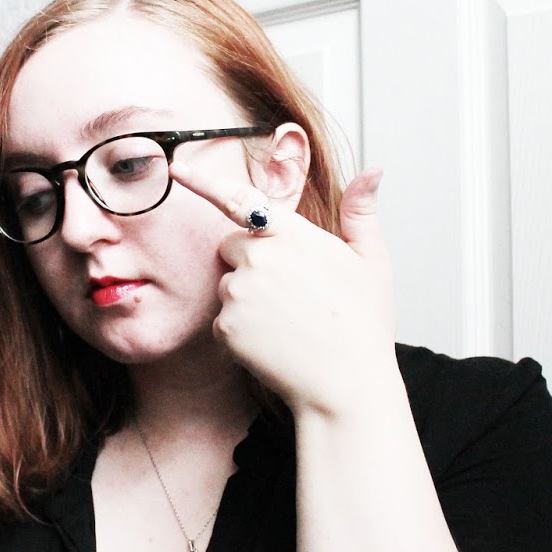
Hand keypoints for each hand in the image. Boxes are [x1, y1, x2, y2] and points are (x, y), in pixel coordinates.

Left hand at [169, 159, 396, 417]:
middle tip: (288, 291)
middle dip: (249, 261)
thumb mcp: (371, 261)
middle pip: (232, 245)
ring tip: (287, 321)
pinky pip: (223, 320)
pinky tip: (273, 342)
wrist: (346, 384)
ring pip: (227, 284)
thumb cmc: (362, 324)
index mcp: (292, 234)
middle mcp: (259, 257)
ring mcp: (239, 292)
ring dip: (246, 297)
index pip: (240, 198)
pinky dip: (240, 331)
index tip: (178, 167)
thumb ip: (361, 212)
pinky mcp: (226, 326)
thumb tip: (373, 171)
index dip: (204, 180)